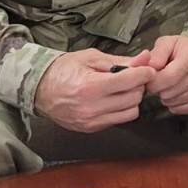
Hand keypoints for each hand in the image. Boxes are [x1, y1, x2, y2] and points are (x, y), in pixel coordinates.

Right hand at [34, 48, 154, 132]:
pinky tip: (112, 99)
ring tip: (122, 89)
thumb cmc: (64, 69)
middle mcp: (91, 108)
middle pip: (134, 98)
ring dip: (132, 99)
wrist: (39, 89)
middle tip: (132, 77)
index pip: (130, 81)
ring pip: (130, 112)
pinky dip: (121, 109)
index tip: (148, 68)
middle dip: (138, 85)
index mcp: (90, 86)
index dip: (144, 73)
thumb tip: (145, 58)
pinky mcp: (91, 129)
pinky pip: (118, 120)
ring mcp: (91, 121)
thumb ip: (120, 61)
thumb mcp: (91, 58)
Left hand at [142, 35, 187, 114]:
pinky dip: (176, 103)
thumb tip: (138, 66)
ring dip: (167, 96)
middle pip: (168, 93)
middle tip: (163, 79)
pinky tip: (180, 91)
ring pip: (172, 103)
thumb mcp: (168, 43)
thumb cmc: (186, 50)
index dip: (152, 81)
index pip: (165, 79)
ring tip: (173, 84)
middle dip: (160, 88)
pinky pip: (181, 110)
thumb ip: (153, 55)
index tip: (152, 77)